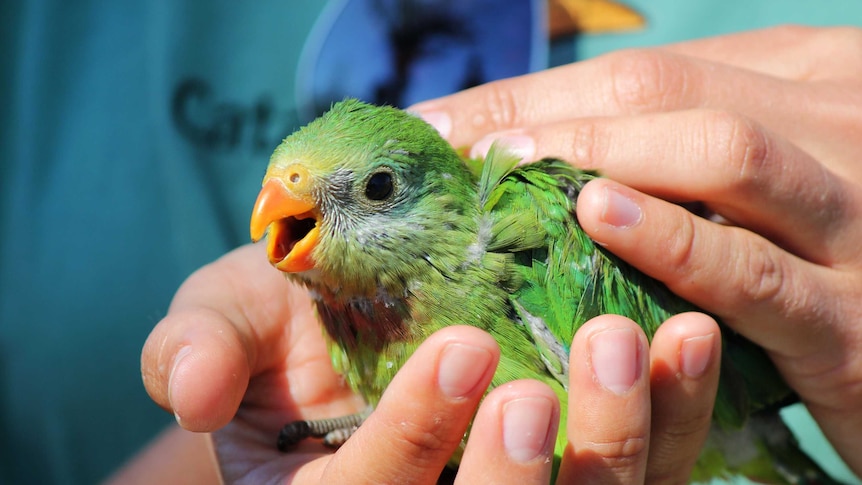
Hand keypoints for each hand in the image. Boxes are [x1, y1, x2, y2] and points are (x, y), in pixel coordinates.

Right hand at [141, 243, 720, 483]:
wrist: (362, 305)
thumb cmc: (285, 321)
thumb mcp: (227, 317)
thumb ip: (198, 347)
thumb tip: (191, 392)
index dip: (409, 444)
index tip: (458, 349)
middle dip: (521, 480)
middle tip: (542, 382)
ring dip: (619, 443)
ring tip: (631, 342)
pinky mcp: (589, 469)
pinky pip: (652, 469)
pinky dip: (678, 412)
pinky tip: (687, 338)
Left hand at [410, 25, 861, 472]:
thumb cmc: (829, 261)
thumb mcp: (766, 184)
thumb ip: (681, 155)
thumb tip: (543, 152)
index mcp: (809, 83)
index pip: (651, 70)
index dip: (538, 90)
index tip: (447, 121)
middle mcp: (837, 128)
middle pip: (667, 92)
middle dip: (545, 114)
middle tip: (453, 147)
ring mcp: (852, 219)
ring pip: (721, 153)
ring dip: (598, 154)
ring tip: (508, 170)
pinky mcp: (849, 319)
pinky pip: (752, 270)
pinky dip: (671, 243)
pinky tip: (600, 222)